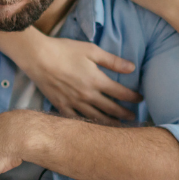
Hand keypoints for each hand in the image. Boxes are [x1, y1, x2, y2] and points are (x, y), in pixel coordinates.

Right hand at [19, 35, 142, 125]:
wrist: (38, 57)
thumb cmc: (65, 50)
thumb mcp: (91, 50)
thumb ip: (113, 61)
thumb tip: (132, 68)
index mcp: (97, 81)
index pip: (121, 93)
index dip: (133, 97)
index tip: (140, 99)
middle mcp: (88, 95)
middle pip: (111, 109)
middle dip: (125, 114)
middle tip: (134, 117)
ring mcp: (74, 103)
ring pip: (96, 118)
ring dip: (109, 123)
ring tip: (118, 127)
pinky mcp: (61, 106)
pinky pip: (77, 120)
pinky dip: (86, 126)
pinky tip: (92, 129)